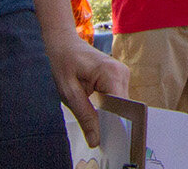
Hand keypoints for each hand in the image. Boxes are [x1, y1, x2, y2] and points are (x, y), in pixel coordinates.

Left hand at [46, 31, 129, 147]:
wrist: (64, 44)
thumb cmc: (64, 64)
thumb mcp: (70, 93)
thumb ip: (85, 117)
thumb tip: (95, 141)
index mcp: (112, 73)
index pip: (123, 107)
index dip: (118, 126)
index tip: (111, 143)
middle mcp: (122, 72)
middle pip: (124, 108)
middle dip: (112, 123)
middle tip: (98, 138)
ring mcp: (122, 74)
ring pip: (122, 105)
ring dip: (110, 116)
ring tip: (97, 128)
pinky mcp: (119, 78)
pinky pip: (118, 99)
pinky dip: (109, 109)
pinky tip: (99, 116)